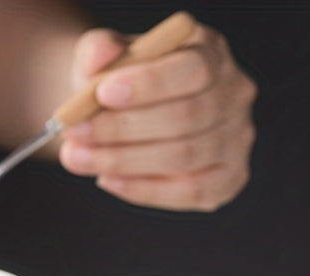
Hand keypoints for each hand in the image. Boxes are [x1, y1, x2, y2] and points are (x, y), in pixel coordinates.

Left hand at [59, 21, 256, 210]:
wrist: (121, 116)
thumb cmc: (117, 86)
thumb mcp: (104, 61)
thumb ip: (100, 51)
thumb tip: (101, 54)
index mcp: (209, 51)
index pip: (192, 69)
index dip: (149, 84)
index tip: (102, 93)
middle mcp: (233, 93)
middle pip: (186, 118)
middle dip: (122, 129)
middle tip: (73, 135)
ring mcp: (236, 139)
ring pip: (184, 156)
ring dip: (123, 161)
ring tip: (77, 158)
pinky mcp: (228, 178)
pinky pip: (190, 191)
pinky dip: (144, 189)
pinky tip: (108, 180)